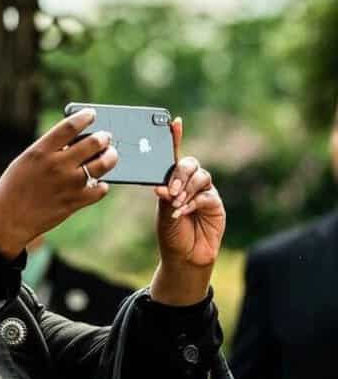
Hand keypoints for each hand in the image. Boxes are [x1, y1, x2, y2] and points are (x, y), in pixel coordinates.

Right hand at [0, 109, 115, 258]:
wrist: (6, 221)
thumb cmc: (13, 189)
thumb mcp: (24, 162)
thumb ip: (48, 151)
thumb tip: (76, 143)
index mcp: (40, 151)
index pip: (70, 126)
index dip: (85, 117)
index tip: (91, 114)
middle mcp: (57, 165)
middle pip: (93, 143)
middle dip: (103, 137)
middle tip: (105, 137)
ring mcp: (68, 184)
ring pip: (103, 164)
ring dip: (110, 157)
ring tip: (110, 155)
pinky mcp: (75, 202)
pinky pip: (101, 189)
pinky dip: (102, 184)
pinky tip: (97, 183)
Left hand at [150, 117, 224, 303]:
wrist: (184, 256)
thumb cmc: (170, 233)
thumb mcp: (162, 212)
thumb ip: (165, 196)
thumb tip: (162, 185)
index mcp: (173, 180)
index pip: (174, 156)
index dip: (175, 138)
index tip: (174, 122)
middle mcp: (190, 182)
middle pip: (190, 163)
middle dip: (179, 173)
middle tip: (170, 190)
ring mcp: (204, 191)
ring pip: (200, 177)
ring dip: (186, 189)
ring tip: (176, 204)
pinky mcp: (215, 203)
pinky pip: (206, 194)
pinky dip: (193, 202)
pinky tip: (182, 211)